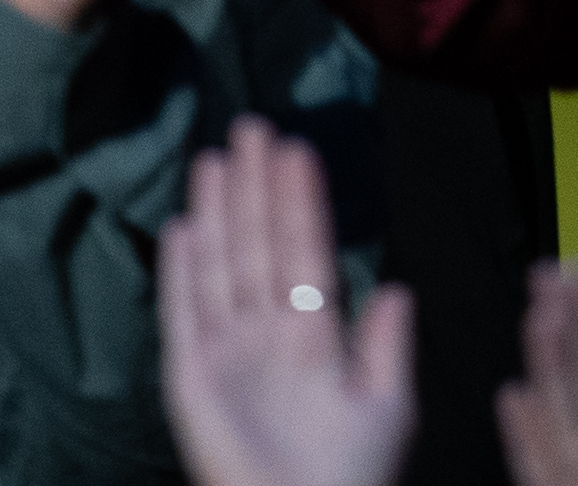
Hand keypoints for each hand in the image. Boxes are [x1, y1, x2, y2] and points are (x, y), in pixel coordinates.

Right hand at [163, 114, 416, 485]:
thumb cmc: (352, 476)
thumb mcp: (388, 406)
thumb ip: (389, 347)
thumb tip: (397, 290)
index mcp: (315, 335)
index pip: (307, 250)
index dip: (301, 201)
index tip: (297, 150)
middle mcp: (267, 334)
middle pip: (259, 244)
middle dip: (255, 187)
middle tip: (253, 127)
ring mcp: (227, 352)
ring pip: (221, 265)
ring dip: (218, 212)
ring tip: (215, 158)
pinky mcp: (192, 378)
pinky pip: (184, 313)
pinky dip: (180, 272)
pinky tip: (181, 227)